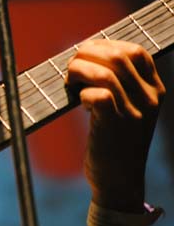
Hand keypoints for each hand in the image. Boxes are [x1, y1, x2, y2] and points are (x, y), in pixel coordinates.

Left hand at [66, 40, 164, 211]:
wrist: (119, 181)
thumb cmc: (114, 141)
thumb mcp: (127, 109)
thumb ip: (117, 84)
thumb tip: (86, 54)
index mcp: (154, 90)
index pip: (135, 51)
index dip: (106, 45)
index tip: (87, 52)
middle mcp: (149, 99)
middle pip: (117, 56)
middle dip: (86, 54)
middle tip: (71, 67)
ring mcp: (134, 112)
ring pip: (105, 73)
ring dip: (78, 71)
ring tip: (71, 82)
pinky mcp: (115, 126)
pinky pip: (98, 94)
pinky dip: (82, 92)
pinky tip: (80, 102)